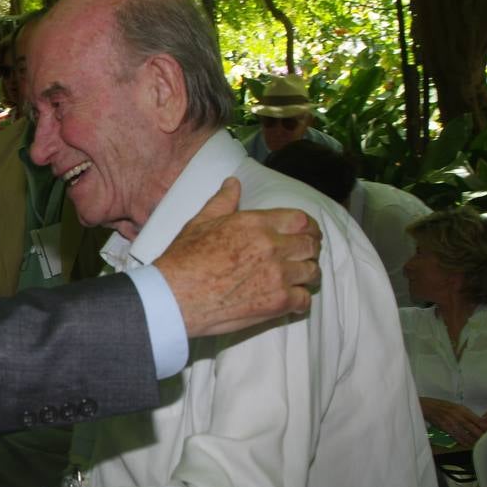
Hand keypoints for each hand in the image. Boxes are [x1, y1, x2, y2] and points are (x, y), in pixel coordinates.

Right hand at [154, 178, 320, 337]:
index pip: (300, 219)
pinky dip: (300, 301)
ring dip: (306, 274)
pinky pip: (304, 300)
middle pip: (310, 245)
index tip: (305, 233)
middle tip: (303, 255)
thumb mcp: (200, 223)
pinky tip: (290, 300)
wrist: (174, 297)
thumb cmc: (183, 260)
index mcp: (256, 224)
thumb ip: (222, 202)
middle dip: (310, 249)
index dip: (307, 227)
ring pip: (311, 272)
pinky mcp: (277, 303)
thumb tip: (233, 183)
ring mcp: (277, 276)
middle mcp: (272, 247)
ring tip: (297, 277)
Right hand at [420, 397, 485, 446]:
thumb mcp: (455, 407)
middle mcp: (458, 415)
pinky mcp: (444, 427)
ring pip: (465, 434)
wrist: (425, 406)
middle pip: (473, 428)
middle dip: (481, 436)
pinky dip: (462, 441)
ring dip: (472, 440)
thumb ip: (466, 414)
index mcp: (462, 409)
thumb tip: (477, 422)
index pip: (478, 420)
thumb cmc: (441, 405)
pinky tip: (467, 444)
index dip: (486, 428)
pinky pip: (455, 436)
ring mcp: (450, 422)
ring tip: (479, 445)